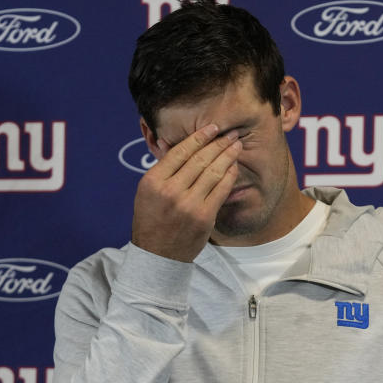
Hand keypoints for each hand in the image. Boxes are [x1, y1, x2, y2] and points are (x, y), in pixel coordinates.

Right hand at [131, 124, 241, 261]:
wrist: (158, 255)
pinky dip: (229, 176)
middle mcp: (170, 191)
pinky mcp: (204, 216)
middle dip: (218, 143)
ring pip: (212, 172)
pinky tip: (233, 166)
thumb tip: (167, 141)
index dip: (199, 137)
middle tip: (231, 133)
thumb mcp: (146, 192)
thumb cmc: (151, 220)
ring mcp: (188, 204)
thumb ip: (161, 168)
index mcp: (153, 181)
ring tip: (236, 146)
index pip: (180, 152)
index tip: (212, 128)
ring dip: (227, 156)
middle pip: (199, 159)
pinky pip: (221, 190)